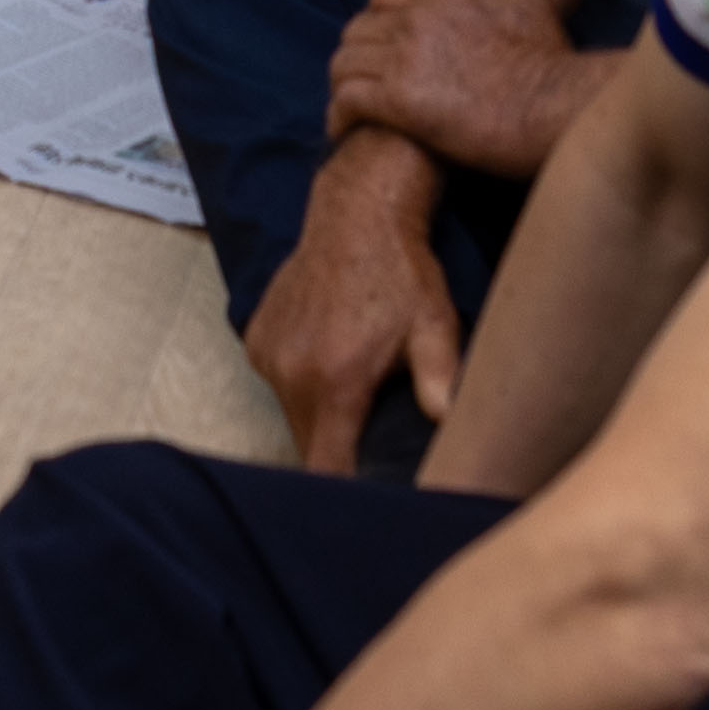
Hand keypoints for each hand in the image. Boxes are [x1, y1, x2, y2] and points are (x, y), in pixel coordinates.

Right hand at [241, 140, 465, 466]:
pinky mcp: (256, 335)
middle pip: (308, 445)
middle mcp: (292, 372)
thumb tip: (452, 426)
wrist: (356, 211)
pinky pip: (278, 380)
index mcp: (335, 381)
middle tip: (370, 439)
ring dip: (319, 413)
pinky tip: (328, 353)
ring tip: (351, 385)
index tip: (364, 497)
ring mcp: (268, 353)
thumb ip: (441, 382)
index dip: (344, 490)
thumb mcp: (434, 327)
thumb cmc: (402, 273)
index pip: (325, 467)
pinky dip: (300, 380)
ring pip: (292, 413)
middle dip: (336, 451)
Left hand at [323, 0, 599, 179]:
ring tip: (352, 109)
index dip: (379, 22)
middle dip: (357, 55)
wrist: (557, 106)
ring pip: (344, 64)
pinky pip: (346, 101)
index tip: (384, 49)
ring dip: (344, 85)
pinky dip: (339, 116)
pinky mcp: (399, 101)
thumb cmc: (547, 58)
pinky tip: (346, 130)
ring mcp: (404, 59)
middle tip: (364, 83)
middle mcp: (416, 20)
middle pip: (357, 30)